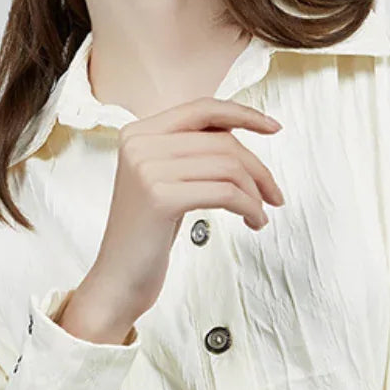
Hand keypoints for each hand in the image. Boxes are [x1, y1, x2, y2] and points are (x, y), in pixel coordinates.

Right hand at [60, 97, 285, 345]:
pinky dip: (248, 207)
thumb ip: (187, 151)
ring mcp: (147, 170)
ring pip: (227, 167)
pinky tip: (253, 221)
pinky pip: (225, 193)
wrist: (116, 281)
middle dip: (257, 168)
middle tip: (273, 194)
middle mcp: (139, 145)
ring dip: (255, 192)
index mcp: (137, 134)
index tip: (273, 128)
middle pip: (221, 141)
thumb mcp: (162, 182)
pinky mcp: (160, 198)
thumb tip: (238, 129)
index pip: (202, 109)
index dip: (243, 114)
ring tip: (260, 213)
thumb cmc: (143, 236)